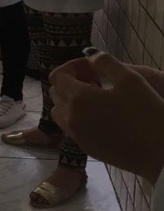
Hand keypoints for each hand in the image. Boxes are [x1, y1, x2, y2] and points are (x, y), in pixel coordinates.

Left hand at [50, 53, 163, 182]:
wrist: (157, 153)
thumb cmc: (146, 113)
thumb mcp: (130, 78)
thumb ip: (105, 62)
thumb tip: (90, 57)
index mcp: (77, 98)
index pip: (58, 76)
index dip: (72, 66)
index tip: (92, 66)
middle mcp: (70, 117)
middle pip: (56, 92)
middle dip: (70, 81)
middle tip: (95, 78)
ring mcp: (75, 135)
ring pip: (60, 111)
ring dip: (71, 99)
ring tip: (95, 96)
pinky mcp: (85, 147)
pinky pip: (70, 126)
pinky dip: (76, 115)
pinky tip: (99, 113)